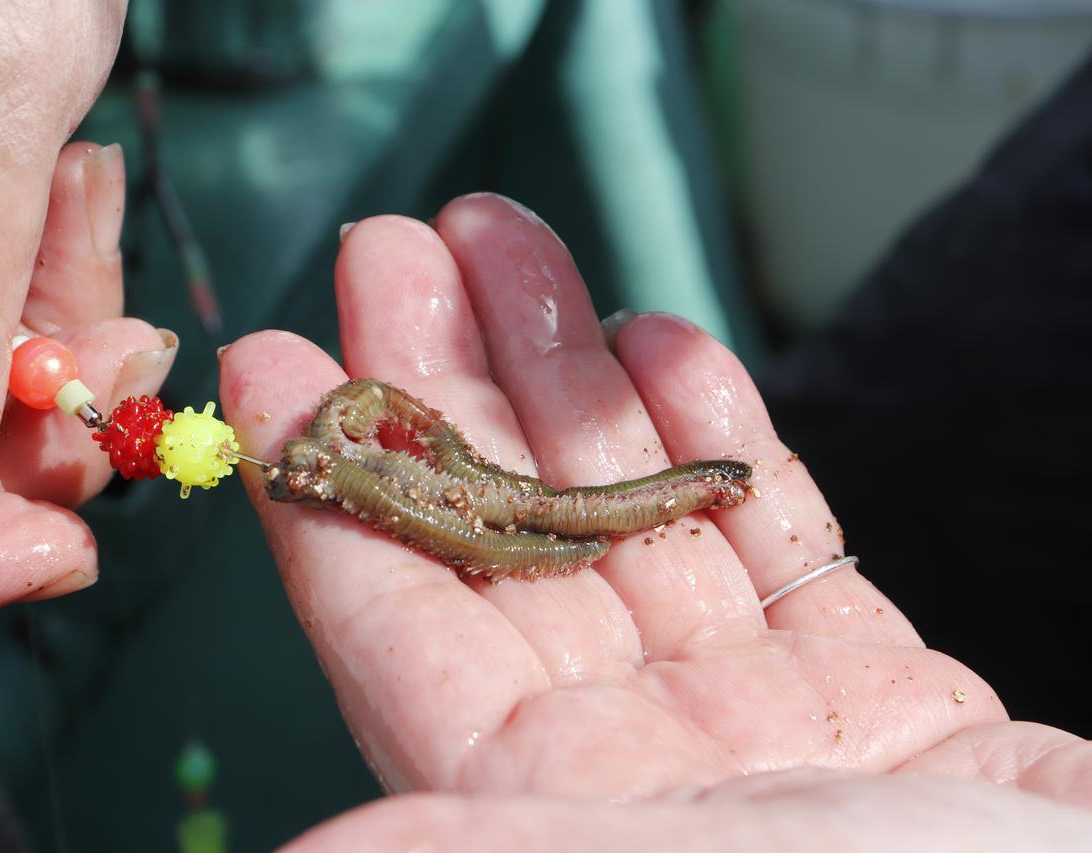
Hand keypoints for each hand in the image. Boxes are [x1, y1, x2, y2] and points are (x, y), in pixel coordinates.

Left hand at [219, 194, 1090, 834]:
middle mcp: (638, 766)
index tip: (274, 361)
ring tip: (510, 239)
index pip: (398, 630)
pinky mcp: (865, 687)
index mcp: (558, 810)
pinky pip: (762, 534)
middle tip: (399, 245)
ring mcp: (750, 720)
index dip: (329, 493)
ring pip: (629, 513)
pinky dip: (710, 432)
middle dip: (446, 386)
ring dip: (568, 373)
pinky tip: (655, 334)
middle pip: (507, 542)